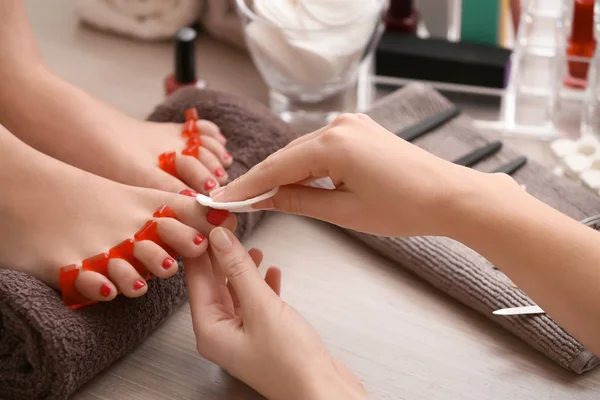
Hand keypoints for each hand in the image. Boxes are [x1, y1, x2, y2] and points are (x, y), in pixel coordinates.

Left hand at [185, 228, 366, 399]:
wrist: (322, 390)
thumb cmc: (290, 362)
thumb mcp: (261, 306)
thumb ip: (238, 269)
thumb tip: (219, 238)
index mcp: (210, 330)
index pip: (197, 279)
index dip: (200, 248)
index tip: (205, 222)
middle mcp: (221, 333)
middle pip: (215, 284)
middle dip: (222, 256)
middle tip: (229, 226)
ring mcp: (243, 335)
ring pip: (237, 291)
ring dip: (243, 269)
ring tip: (252, 247)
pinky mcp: (264, 335)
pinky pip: (256, 302)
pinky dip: (262, 285)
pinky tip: (272, 273)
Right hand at [211, 113, 506, 236]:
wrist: (450, 196)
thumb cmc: (405, 208)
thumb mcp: (344, 211)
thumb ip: (296, 201)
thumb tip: (261, 200)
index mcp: (333, 144)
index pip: (276, 167)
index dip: (246, 186)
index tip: (220, 199)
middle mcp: (338, 125)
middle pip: (287, 157)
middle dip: (262, 181)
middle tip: (235, 203)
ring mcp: (351, 124)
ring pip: (303, 152)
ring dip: (284, 175)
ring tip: (261, 199)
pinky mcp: (360, 130)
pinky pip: (322, 148)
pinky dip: (306, 167)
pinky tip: (295, 184)